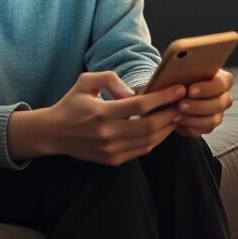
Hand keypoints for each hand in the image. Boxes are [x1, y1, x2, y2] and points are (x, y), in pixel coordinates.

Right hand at [44, 72, 185, 165]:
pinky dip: (155, 139)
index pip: (140, 105)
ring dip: (167, 128)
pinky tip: (162, 128)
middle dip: (171, 114)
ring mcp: (111, 150)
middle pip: (150, 126)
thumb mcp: (86, 81)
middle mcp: (108, 134)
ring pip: (149, 141)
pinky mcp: (113, 160)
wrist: (54, 133)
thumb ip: (110, 78)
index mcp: (102, 113)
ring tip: (177, 115)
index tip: (179, 88)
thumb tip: (134, 92)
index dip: (163, 97)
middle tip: (184, 103)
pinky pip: (141, 150)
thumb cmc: (71, 103)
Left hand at [172, 69, 233, 137]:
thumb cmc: (179, 77)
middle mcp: (224, 97)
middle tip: (180, 104)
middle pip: (219, 104)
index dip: (207, 88)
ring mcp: (218, 112)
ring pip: (213, 120)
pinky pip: (203, 129)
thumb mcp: (182, 70)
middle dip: (198, 105)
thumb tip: (182, 65)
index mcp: (222, 79)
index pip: (222, 84)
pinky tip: (176, 121)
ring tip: (175, 114)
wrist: (172, 92)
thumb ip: (186, 67)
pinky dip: (189, 126)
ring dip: (193, 118)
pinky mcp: (209, 125)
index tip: (190, 90)